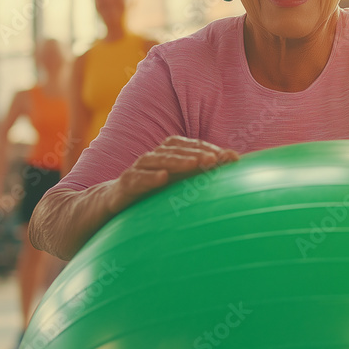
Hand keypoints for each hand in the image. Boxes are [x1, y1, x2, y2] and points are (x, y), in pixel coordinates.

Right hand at [109, 136, 238, 213]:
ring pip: (158, 160)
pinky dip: (150, 177)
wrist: (114, 201)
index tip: (233, 158)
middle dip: (198, 152)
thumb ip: (203, 174)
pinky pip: (137, 179)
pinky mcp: (125, 185)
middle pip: (177, 150)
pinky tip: (163, 178)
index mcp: (169, 154)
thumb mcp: (179, 182)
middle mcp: (155, 157)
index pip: (192, 146)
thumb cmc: (153, 189)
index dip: (211, 149)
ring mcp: (139, 169)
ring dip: (178, 161)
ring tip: (195, 163)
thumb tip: (235, 166)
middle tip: (215, 158)